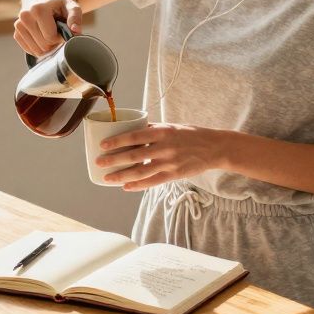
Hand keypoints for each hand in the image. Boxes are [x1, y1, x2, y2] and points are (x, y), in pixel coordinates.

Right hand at [13, 0, 82, 56]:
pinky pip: (29, 50)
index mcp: (37, 8)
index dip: (60, 37)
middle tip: (57, 31)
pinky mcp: (17, 33)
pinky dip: (39, 48)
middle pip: (44, 45)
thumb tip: (75, 31)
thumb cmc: (59, 4)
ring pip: (36, 50)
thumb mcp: (71, 6)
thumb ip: (75, 17)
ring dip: (47, 46)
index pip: (50, 37)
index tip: (63, 29)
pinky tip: (43, 37)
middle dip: (54, 42)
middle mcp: (24, 16)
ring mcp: (18, 25)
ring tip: (50, 32)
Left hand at [96, 124, 228, 191]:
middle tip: (99, 162)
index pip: (134, 136)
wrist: (214, 148)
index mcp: (163, 132)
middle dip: (114, 160)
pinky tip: (125, 186)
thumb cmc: (191, 135)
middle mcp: (164, 148)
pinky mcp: (174, 175)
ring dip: (121, 175)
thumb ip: (153, 130)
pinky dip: (137, 185)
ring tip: (107, 178)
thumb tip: (132, 130)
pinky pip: (152, 182)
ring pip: (140, 171)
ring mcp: (169, 163)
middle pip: (134, 155)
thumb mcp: (172, 127)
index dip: (117, 141)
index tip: (102, 145)